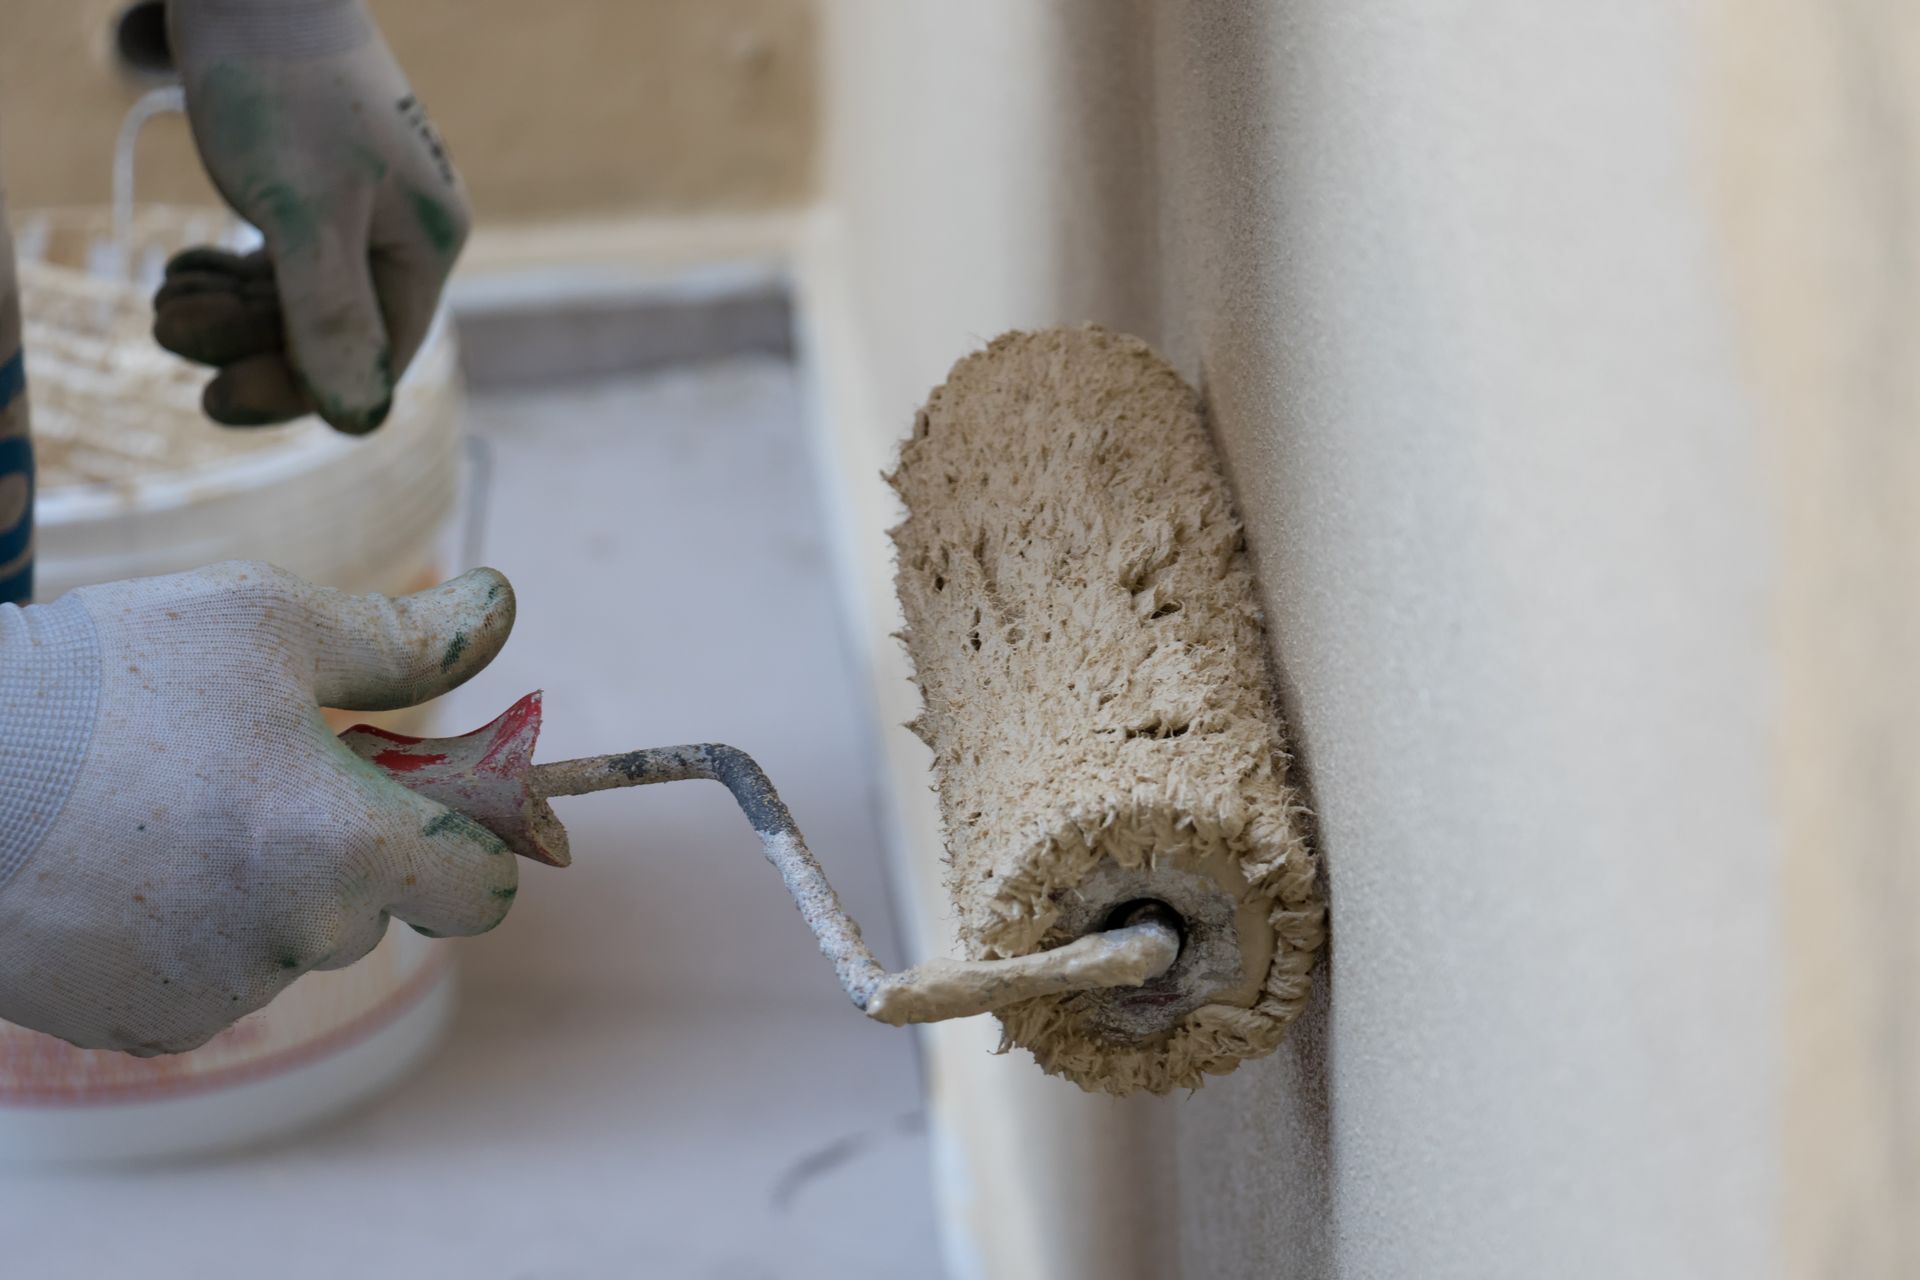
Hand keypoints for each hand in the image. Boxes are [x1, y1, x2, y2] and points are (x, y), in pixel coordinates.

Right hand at [0, 562, 516, 1054]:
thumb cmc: (109, 679)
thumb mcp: (269, 622)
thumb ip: (404, 637)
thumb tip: (499, 602)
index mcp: (343, 845)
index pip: (481, 888)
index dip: (471, 838)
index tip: (434, 795)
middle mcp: (291, 938)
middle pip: (384, 908)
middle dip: (356, 848)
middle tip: (274, 774)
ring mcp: (216, 993)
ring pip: (300, 942)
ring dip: (276, 889)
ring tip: (184, 811)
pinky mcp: (147, 1026)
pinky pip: (222, 980)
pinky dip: (202, 933)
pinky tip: (137, 867)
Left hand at [157, 0, 469, 432]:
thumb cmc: (281, 87)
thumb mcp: (302, 210)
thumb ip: (330, 314)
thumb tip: (358, 420)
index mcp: (424, 247)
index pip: (373, 359)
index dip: (296, 391)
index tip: (211, 401)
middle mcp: (405, 238)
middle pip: (331, 335)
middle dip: (244, 341)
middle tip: (161, 322)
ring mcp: (365, 216)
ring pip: (298, 303)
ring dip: (226, 312)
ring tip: (164, 294)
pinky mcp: (319, 193)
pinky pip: (283, 267)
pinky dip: (230, 279)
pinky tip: (184, 269)